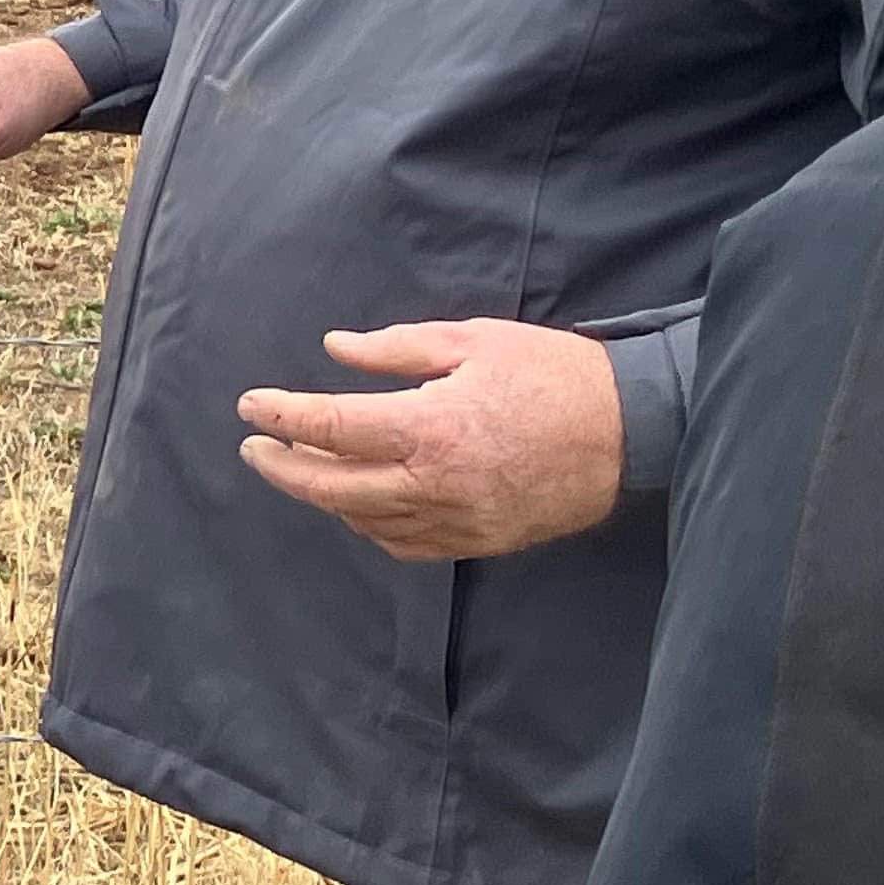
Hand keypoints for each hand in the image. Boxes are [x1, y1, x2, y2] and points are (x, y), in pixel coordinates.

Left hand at [238, 322, 626, 561]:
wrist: (632, 430)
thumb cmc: (554, 375)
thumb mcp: (473, 341)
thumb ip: (396, 350)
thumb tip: (334, 349)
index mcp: (432, 427)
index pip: (331, 427)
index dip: (281, 416)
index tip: (251, 405)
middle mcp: (436, 482)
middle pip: (330, 488)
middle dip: (281, 468)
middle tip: (255, 447)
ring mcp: (457, 519)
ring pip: (362, 520)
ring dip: (322, 496)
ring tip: (303, 467)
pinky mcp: (478, 541)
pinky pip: (403, 543)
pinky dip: (367, 524)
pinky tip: (356, 501)